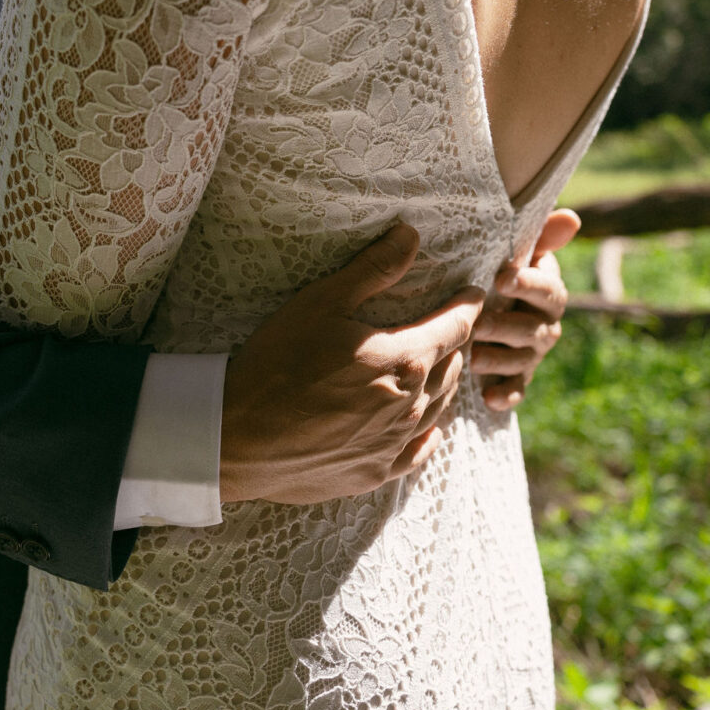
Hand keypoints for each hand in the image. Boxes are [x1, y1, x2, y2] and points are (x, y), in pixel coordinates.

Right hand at [218, 223, 484, 504]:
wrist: (235, 437)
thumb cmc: (275, 363)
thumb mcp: (321, 303)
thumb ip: (372, 270)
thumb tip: (410, 235)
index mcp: (404, 359)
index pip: (455, 328)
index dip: (467, 308)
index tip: (473, 295)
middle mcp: (410, 405)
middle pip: (452, 368)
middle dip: (456, 343)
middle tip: (452, 327)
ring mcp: (393, 444)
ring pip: (439, 408)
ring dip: (444, 383)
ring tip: (441, 367)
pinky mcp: (374, 473)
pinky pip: (419, 453)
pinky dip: (429, 434)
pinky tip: (428, 428)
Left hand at [471, 208, 579, 410]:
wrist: (488, 305)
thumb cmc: (501, 271)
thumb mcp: (519, 253)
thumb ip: (543, 237)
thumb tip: (572, 218)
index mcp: (548, 292)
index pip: (550, 290)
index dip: (529, 284)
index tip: (502, 278)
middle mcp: (545, 325)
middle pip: (534, 330)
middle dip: (508, 327)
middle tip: (481, 323)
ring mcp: (532, 354)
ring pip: (522, 360)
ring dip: (500, 360)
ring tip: (473, 357)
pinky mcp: (517, 377)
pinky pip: (516, 390)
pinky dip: (506, 396)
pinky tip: (490, 399)